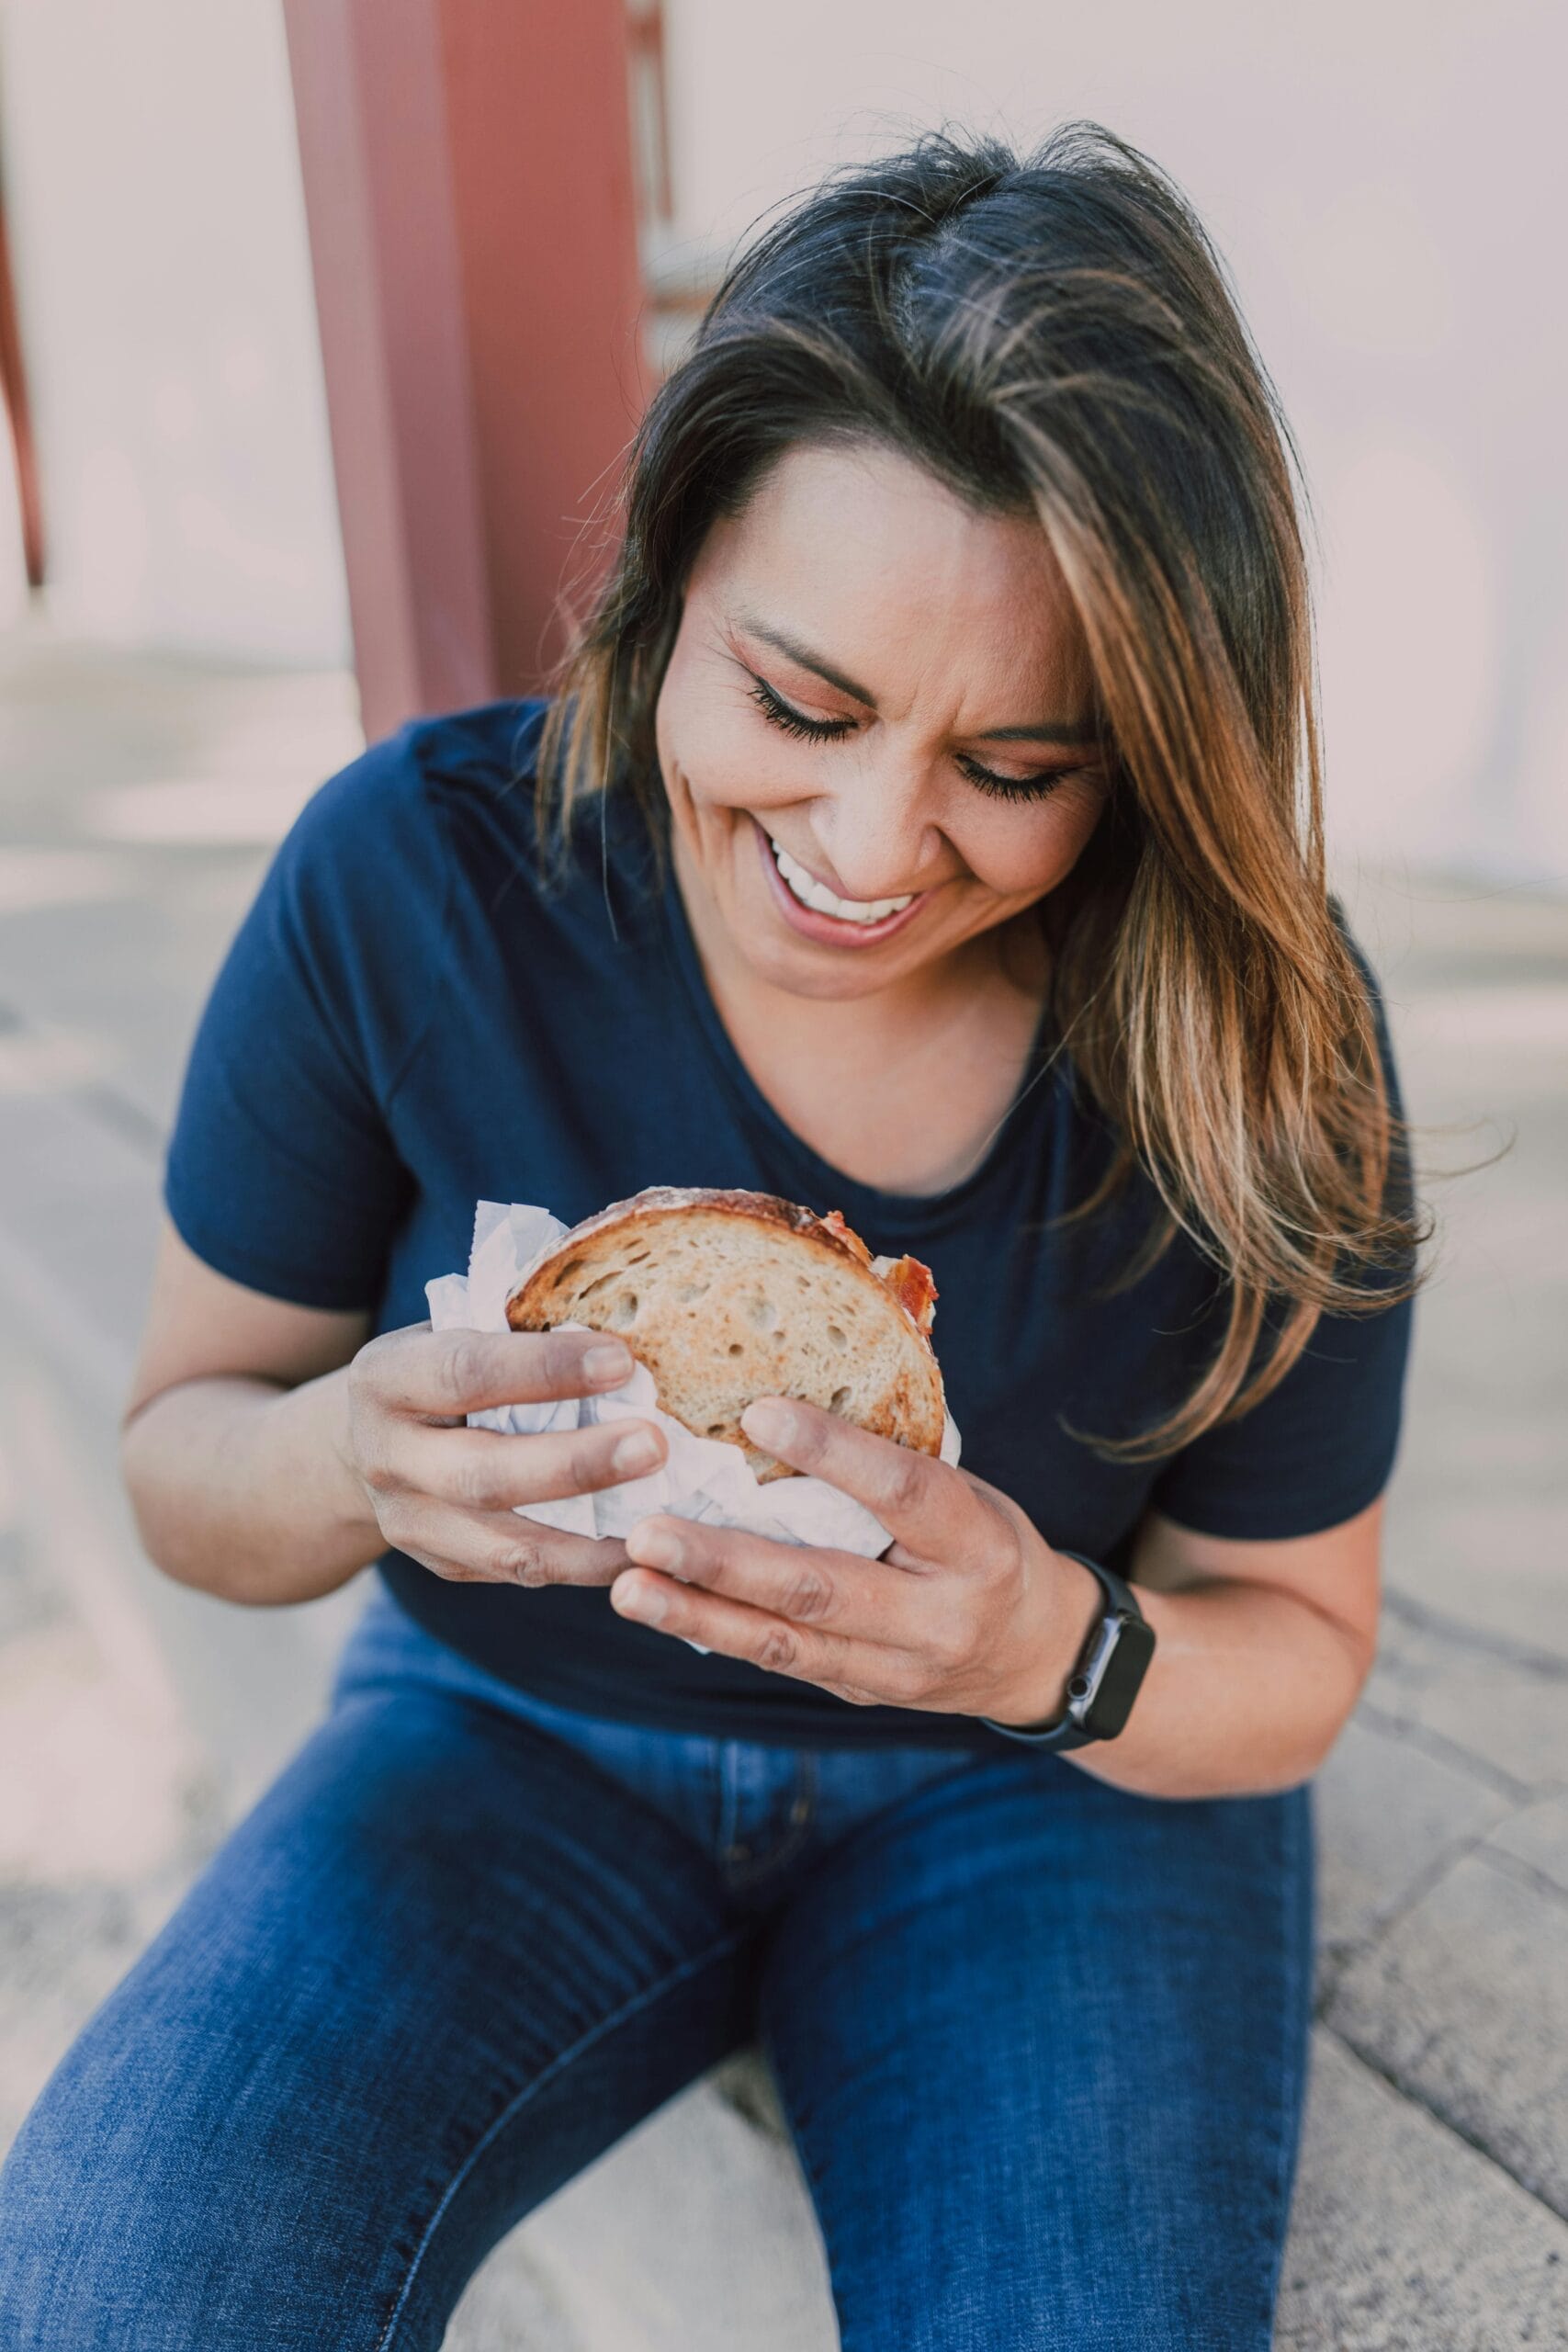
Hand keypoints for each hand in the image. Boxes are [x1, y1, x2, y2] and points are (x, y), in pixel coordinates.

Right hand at [342, 1322, 666, 1588]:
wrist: (370, 1437)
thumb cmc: (445, 1363)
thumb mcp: (458, 1330)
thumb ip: (519, 1334)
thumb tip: (629, 1338)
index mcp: (387, 1379)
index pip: (466, 1373)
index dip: (545, 1369)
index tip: (622, 1360)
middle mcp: (386, 1458)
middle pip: (484, 1475)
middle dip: (576, 1464)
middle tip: (654, 1445)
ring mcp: (408, 1522)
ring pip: (506, 1545)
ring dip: (591, 1536)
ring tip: (662, 1517)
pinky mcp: (442, 1564)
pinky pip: (521, 1573)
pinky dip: (586, 1563)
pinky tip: (639, 1545)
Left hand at [612, 1396, 1100, 1722]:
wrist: (1037, 1655)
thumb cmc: (987, 1541)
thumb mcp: (970, 1489)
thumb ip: (894, 1457)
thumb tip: (788, 1388)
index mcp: (977, 1545)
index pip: (902, 1491)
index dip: (833, 1451)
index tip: (757, 1411)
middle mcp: (938, 1618)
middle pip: (821, 1588)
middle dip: (725, 1563)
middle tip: (647, 1533)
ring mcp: (896, 1669)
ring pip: (784, 1644)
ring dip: (696, 1614)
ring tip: (627, 1587)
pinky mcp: (858, 1692)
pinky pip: (779, 1661)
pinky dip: (714, 1631)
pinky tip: (660, 1604)